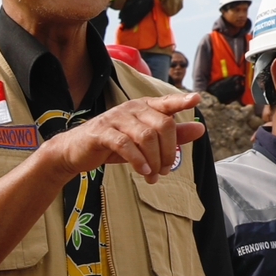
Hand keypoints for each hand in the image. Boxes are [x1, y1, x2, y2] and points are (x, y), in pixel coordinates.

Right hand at [43, 92, 204, 184]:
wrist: (75, 151)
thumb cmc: (113, 145)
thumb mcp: (144, 143)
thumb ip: (172, 136)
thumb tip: (200, 128)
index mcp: (143, 108)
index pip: (166, 103)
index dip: (181, 101)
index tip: (197, 99)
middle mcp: (131, 109)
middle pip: (162, 125)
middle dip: (168, 151)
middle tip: (165, 171)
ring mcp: (116, 119)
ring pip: (146, 136)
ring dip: (154, 160)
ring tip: (153, 176)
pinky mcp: (102, 133)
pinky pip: (125, 145)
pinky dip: (137, 160)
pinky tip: (142, 172)